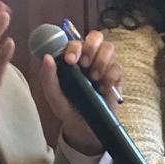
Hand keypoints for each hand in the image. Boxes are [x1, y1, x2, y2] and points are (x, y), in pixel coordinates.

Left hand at [30, 30, 122, 156]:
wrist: (83, 127)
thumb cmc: (67, 107)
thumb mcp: (53, 95)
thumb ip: (48, 77)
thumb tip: (47, 57)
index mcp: (73, 58)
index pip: (75, 41)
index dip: (74, 47)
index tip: (70, 61)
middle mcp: (90, 58)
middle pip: (96, 36)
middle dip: (91, 47)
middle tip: (85, 65)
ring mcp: (104, 66)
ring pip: (109, 48)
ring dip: (101, 61)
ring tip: (93, 78)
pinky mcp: (116, 78)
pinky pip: (117, 68)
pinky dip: (110, 77)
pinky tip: (102, 89)